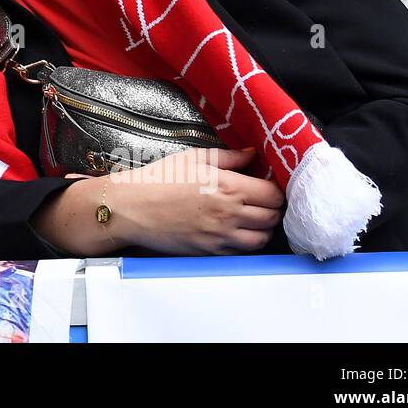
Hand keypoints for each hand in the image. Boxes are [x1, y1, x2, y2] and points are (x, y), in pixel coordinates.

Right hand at [107, 148, 284, 254]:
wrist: (132, 208)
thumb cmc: (159, 180)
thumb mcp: (193, 158)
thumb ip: (228, 157)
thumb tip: (252, 154)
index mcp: (228, 187)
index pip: (274, 194)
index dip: (275, 188)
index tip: (266, 184)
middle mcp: (230, 215)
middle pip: (273, 217)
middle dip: (272, 207)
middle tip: (262, 199)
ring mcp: (222, 237)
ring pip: (262, 239)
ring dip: (263, 228)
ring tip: (252, 217)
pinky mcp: (211, 252)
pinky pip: (242, 253)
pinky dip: (246, 243)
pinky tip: (235, 231)